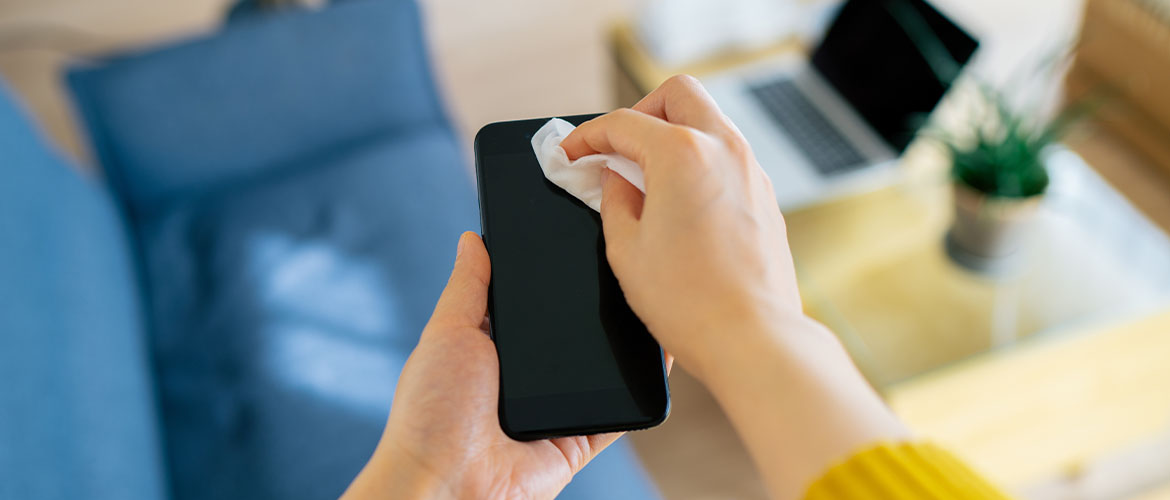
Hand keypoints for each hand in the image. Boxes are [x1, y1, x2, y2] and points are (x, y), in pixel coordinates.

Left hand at [341, 232, 643, 499]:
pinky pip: (621, 409)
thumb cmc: (431, 414)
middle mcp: (527, 379)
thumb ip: (467, 288)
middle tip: (622, 260)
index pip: (530, 304)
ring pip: (601, 367)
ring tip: (647, 294)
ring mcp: (556, 408)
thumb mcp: (446, 335)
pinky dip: (642, 384)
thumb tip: (472, 238)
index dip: (550, 276)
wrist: (448, 485)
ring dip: (622, 339)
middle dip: (592, 303)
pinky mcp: (581, 438)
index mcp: (493, 349)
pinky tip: (660, 350)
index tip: (579, 237)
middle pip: (570, 332)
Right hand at [561, 75, 801, 378]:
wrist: (753, 339)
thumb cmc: (691, 302)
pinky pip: (728, 157)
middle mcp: (724, 151)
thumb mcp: (626, 249)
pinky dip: (699, 161)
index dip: (588, 136)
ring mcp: (751, 172)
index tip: (573, 152)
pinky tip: (678, 200)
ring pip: (709, 121)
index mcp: (683, 155)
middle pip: (677, 95)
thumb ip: (614, 200)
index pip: (623, 123)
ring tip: (646, 175)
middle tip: (617, 147)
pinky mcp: (765, 199)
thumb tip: (616, 179)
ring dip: (673, 134)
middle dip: (640, 111)